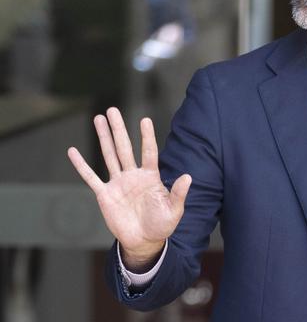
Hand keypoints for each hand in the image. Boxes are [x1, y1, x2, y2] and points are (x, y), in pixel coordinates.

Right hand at [68, 107, 191, 269]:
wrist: (144, 241)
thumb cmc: (162, 224)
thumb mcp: (174, 210)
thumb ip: (178, 193)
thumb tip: (188, 177)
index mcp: (151, 176)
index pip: (149, 152)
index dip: (147, 137)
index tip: (145, 120)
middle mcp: (133, 175)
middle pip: (124, 147)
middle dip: (118, 129)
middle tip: (112, 110)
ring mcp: (118, 183)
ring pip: (109, 155)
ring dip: (103, 138)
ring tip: (98, 118)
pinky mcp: (105, 195)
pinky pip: (91, 177)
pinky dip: (82, 165)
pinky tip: (73, 151)